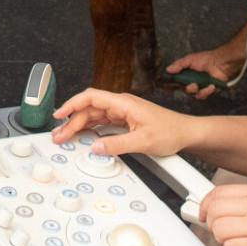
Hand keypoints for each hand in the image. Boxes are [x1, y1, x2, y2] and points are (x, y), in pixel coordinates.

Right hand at [52, 89, 193, 157]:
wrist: (187, 133)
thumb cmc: (171, 131)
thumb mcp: (143, 142)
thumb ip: (117, 145)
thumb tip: (96, 147)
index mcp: (124, 103)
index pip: (91, 98)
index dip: (72, 104)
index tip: (59, 115)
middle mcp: (121, 105)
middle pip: (89, 109)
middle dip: (71, 121)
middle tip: (59, 136)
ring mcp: (123, 112)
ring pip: (94, 116)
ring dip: (79, 125)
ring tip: (66, 137)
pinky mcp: (125, 120)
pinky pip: (102, 122)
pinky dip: (90, 129)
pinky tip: (84, 136)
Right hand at [165, 41, 245, 99]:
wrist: (221, 62)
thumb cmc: (206, 59)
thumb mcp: (189, 59)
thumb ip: (178, 65)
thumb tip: (168, 70)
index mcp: (188, 74)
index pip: (178, 82)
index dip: (175, 84)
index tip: (171, 85)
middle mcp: (194, 81)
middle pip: (185, 90)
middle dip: (187, 88)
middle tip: (191, 84)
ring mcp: (202, 87)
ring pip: (194, 95)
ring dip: (196, 90)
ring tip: (198, 85)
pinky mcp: (210, 91)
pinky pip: (205, 96)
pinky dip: (207, 91)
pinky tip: (211, 86)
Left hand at [200, 185, 246, 245]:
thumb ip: (245, 205)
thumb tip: (215, 207)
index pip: (218, 192)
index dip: (205, 205)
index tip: (203, 214)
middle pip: (214, 210)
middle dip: (212, 224)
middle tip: (221, 233)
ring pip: (218, 229)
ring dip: (223, 241)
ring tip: (237, 243)